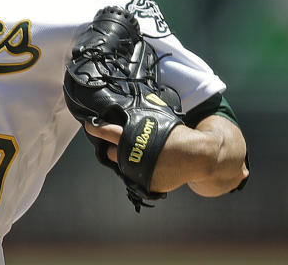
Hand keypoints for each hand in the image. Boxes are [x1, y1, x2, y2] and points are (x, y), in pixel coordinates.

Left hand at [85, 117, 247, 195]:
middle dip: (110, 147)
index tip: (89, 125)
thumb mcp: (158, 118)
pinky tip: (147, 162)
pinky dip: (138, 170)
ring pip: (121, 165)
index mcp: (133, 136)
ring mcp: (139, 172)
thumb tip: (124, 104)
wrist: (199, 156)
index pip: (105, 131)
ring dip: (122, 159)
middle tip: (114, 142)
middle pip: (109, 152)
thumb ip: (140, 115)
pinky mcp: (147, 184)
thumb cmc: (178, 133)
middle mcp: (133, 155)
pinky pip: (136, 176)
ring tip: (134, 152)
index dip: (95, 128)